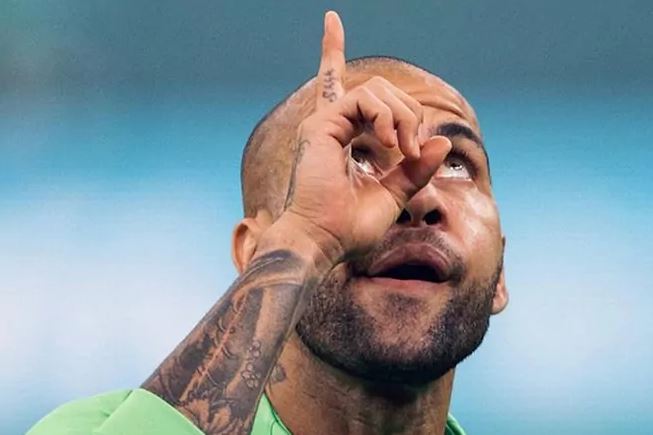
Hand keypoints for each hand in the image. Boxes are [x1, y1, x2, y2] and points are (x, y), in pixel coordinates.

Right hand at [280, 11, 451, 261]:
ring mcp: (322, 123)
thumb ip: (415, 169)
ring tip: (403, 150)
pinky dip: (388, 117)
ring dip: (403, 117)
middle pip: (379, 91)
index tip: (331, 19)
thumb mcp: (394, 195)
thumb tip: (442, 142)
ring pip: (376, 90)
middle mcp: (328, 125)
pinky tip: (391, 143)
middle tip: (413, 151)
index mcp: (339, 136)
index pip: (336, 85)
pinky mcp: (320, 125)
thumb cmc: (351, 228)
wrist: (323, 243)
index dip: (331, 52)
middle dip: (408, 114)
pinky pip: (365, 98)